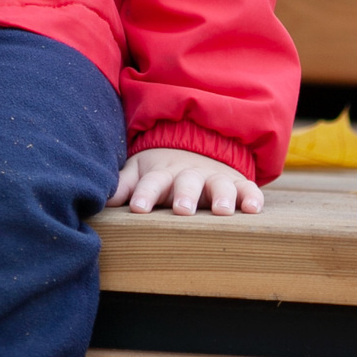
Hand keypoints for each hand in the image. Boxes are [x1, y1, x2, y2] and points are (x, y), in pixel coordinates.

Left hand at [111, 147, 264, 216]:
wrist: (196, 145)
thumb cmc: (162, 169)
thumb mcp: (140, 171)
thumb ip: (125, 185)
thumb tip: (102, 200)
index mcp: (162, 174)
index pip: (151, 183)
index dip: (144, 195)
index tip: (138, 209)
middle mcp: (189, 175)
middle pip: (186, 184)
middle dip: (185, 196)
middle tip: (182, 210)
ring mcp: (214, 178)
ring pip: (219, 185)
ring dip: (222, 196)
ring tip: (222, 211)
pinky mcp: (237, 182)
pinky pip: (247, 188)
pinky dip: (252, 197)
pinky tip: (254, 208)